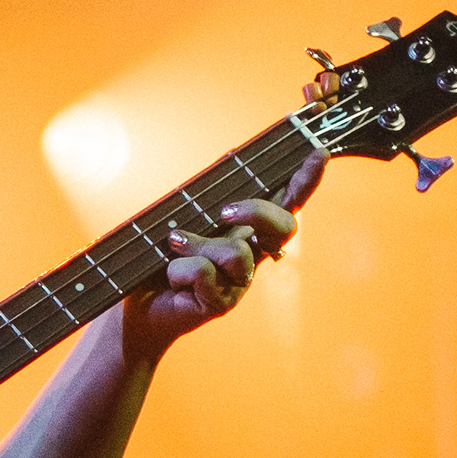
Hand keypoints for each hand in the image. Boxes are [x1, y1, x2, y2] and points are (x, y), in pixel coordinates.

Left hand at [128, 153, 324, 354]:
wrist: (137, 306)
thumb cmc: (162, 257)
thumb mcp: (185, 216)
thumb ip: (211, 192)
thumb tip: (233, 154)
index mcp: (249, 231)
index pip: (287, 203)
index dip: (306, 179)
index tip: (318, 151)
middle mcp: (252, 256)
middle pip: (284, 226)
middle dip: (257, 212)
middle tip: (223, 212)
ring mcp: (239, 282)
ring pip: (235, 252)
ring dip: (196, 244)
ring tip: (174, 248)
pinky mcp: (220, 304)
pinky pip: (204, 272)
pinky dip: (179, 269)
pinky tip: (171, 279)